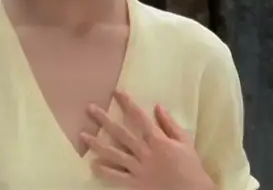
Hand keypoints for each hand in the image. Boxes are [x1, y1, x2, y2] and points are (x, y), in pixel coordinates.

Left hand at [81, 90, 215, 189]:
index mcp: (157, 139)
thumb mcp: (184, 141)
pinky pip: (117, 176)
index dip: (126, 103)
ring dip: (97, 144)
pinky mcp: (135, 183)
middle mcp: (144, 152)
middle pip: (120, 132)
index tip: (116, 92)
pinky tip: (92, 164)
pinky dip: (104, 171)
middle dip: (104, 119)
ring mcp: (138, 168)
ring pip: (114, 153)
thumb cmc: (190, 166)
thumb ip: (170, 124)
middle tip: (90, 108)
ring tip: (82, 135)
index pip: (138, 116)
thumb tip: (157, 106)